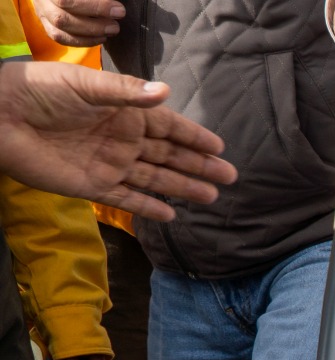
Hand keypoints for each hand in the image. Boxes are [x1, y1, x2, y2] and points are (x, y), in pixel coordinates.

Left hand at [0, 64, 234, 221]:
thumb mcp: (86, 85)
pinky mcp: (93, 187)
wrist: (0, 118)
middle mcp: (122, 140)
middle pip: (169, 156)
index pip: (169, 127)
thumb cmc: (40, 91)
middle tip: (229, 177)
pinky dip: (148, 209)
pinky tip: (171, 216)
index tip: (220, 147)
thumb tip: (166, 93)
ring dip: (183, 188)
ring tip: (211, 197)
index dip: (195, 137)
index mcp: (124, 113)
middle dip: (199, 166)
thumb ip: (126, 93)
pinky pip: (127, 200)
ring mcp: (109, 165)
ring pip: (155, 180)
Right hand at [33, 0, 120, 46]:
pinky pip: (62, 38)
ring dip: (90, 34)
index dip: (96, 7)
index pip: (67, 0)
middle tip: (116, 25)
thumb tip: (115, 7)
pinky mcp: (47, 25)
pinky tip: (101, 37)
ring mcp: (42, 13)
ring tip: (112, 30)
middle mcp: (42, 0)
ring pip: (59, 30)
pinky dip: (84, 41)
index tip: (119, 10)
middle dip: (94, 24)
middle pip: (62, 18)